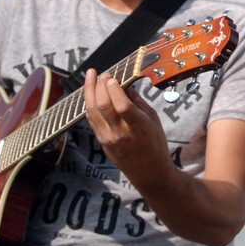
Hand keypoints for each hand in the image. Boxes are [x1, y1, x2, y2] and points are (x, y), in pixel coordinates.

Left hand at [83, 69, 171, 185]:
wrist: (148, 172)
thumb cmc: (155, 144)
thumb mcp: (153, 120)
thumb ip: (137, 101)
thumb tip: (125, 83)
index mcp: (139, 127)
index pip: (122, 106)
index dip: (114, 89)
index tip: (113, 76)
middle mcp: (121, 134)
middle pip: (104, 106)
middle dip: (100, 86)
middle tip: (103, 74)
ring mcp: (108, 139)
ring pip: (92, 111)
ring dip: (89, 91)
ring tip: (91, 77)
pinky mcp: (101, 141)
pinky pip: (91, 119)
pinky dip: (89, 103)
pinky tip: (90, 93)